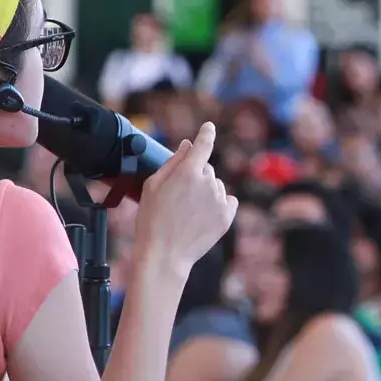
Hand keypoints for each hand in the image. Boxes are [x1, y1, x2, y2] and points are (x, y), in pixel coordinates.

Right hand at [133, 121, 237, 271]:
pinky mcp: (227, 216)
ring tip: (188, 211)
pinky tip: (203, 215)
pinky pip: (228, 200)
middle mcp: (208, 182)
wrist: (164, 254)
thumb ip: (172, 162)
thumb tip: (188, 145)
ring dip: (206, 191)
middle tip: (178, 196)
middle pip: (207, 169)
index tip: (209, 127)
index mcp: (188, 172)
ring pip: (217, 185)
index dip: (206, 134)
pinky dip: (220, 203)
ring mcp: (219, 200)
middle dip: (195, 175)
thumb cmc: (152, 219)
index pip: (203, 145)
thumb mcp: (153, 186)